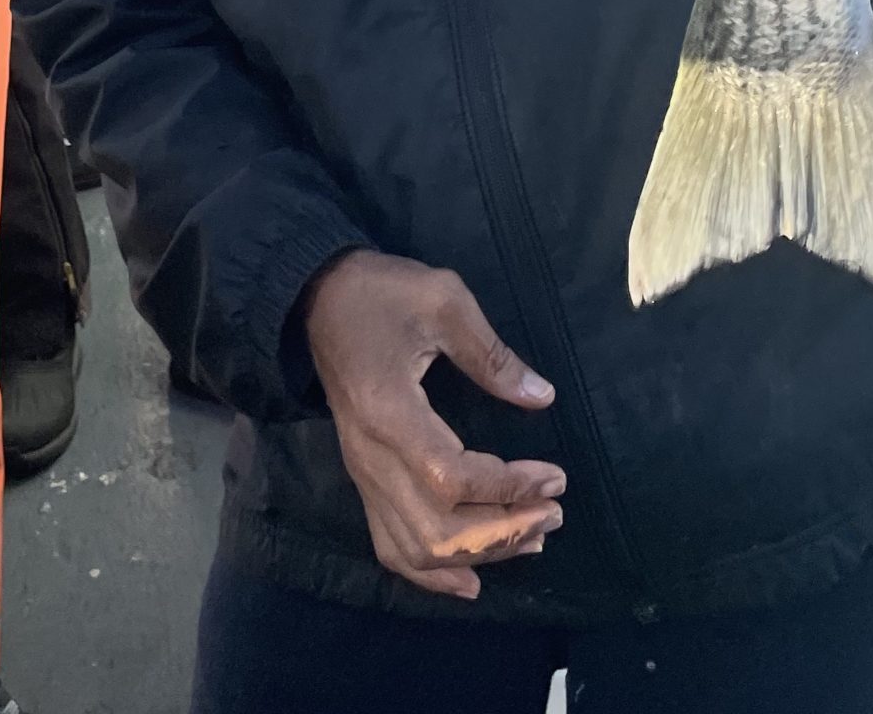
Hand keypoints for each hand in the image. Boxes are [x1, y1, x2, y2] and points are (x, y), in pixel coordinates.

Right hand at [303, 250, 564, 599]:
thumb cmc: (381, 293)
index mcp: (390, 413)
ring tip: (529, 540)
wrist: (317, 299)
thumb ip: (492, 355)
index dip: (509, 487)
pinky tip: (470, 579)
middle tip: (554, 515)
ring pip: (416, 549)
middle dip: (503, 532)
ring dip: (478, 555)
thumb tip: (542, 398)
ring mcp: (362, 476)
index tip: (555, 478)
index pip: (453, 480)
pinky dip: (431, 574)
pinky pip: (391, 546)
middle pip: (437, 530)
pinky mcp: (362, 481)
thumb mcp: (443, 299)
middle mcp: (371, 459)